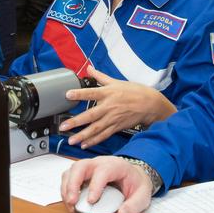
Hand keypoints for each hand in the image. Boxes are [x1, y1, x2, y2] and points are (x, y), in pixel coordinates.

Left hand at [57, 68, 174, 148]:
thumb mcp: (117, 81)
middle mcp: (109, 106)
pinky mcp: (117, 127)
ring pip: (95, 129)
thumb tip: (88, 67)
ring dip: (82, 135)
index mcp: (108, 93)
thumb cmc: (134, 91)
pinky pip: (103, 135)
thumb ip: (100, 76)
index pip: (91, 92)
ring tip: (71, 140)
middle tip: (63, 126)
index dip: (79, 93)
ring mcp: (112, 118)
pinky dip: (94, 141)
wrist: (150, 104)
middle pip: (90, 115)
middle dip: (76, 122)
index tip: (67, 94)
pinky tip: (84, 145)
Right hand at [60, 156, 152, 212]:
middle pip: (80, 166)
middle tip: (72, 202)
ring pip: (71, 171)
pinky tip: (70, 202)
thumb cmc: (135, 183)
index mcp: (115, 165)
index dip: (95, 185)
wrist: (132, 175)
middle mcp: (99, 163)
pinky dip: (65, 190)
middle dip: (73, 184)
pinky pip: (68, 177)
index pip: (102, 171)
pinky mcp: (81, 174)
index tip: (92, 200)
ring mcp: (88, 167)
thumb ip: (133, 206)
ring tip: (70, 205)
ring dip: (66, 188)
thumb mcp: (142, 195)